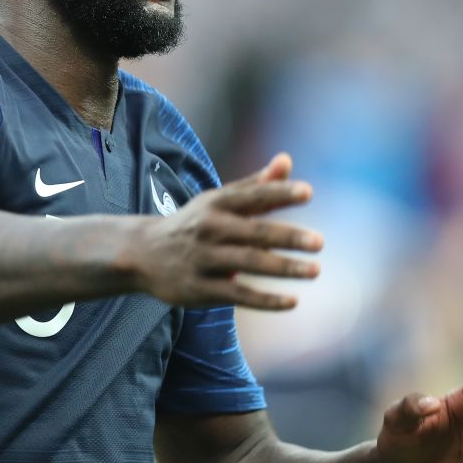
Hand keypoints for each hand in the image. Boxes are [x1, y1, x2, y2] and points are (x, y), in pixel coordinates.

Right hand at [124, 153, 322, 310]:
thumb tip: (287, 161)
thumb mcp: (219, 200)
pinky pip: (237, 293)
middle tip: (320, 242)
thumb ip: (256, 185)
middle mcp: (209, 229)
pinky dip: (265, 300)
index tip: (308, 192)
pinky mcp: (199, 289)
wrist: (143, 254)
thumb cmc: (194, 224)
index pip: (253, 196)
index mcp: (216, 204)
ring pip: (249, 264)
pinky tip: (292, 301)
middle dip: (288, 237)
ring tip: (315, 270)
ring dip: (283, 268)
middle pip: (254, 232)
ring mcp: (203, 259)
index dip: (280, 193)